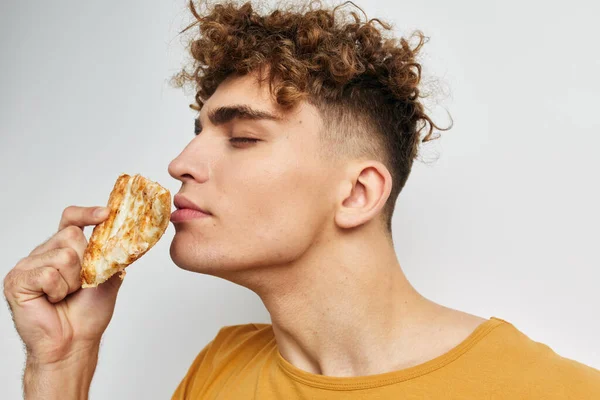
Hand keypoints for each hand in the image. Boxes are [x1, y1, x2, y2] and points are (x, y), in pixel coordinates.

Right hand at [4, 206, 123, 364]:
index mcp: (63, 249)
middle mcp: (44, 252)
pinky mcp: (17, 280)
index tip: (107, 214)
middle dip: (86, 263)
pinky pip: (48, 273)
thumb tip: (129, 237)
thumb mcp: (109, 277)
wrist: (74, 342)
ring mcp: (28, 265)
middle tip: (80, 285)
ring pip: (63, 256)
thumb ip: (113, 254)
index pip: (71, 219)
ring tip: (66, 295)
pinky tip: (52, 301)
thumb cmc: (88, 313)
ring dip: (72, 281)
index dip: (87, 213)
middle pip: (71, 235)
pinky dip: (58, 290)